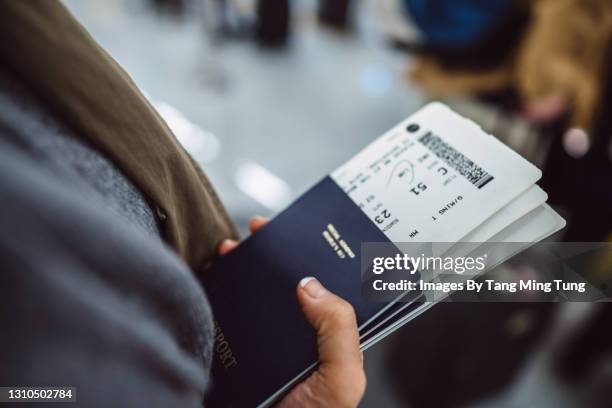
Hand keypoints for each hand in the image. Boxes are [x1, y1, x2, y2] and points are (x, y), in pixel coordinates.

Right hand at [218, 217, 365, 407]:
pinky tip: (217, 275)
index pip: (330, 286)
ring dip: (247, 266)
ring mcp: (268, 340)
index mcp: (330, 337)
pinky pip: (231, 312)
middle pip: (291, 282)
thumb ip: (339, 330)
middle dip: (277, 252)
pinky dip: (222, 290)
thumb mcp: (341, 378)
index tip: (304, 231)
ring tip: (235, 247)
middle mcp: (300, 334)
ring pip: (259, 293)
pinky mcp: (240, 347)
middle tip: (262, 229)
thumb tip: (310, 284)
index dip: (319, 256)